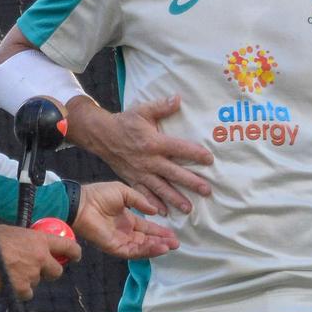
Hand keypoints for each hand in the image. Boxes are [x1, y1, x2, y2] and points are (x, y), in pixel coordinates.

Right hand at [0, 224, 80, 299]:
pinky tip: (9, 281)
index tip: (76, 257)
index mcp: (41, 240)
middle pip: (57, 272)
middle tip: (41, 271)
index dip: (75, 253)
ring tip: (12, 271)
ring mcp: (31, 274)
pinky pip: (26, 293)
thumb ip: (32, 241)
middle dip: (51, 272)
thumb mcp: (19, 232)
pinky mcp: (21, 288)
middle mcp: (40, 257)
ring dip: (29, 280)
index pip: (68, 247)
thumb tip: (36, 246)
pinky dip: (19, 291)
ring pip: (37, 283)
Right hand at [68, 95, 212, 214]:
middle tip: (207, 191)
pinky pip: (143, 194)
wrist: (101, 135)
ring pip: (161, 188)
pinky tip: (163, 213)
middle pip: (173, 173)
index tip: (210, 160)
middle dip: (191, 183)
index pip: (179, 149)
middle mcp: (149, 160)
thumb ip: (162, 106)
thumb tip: (179, 99)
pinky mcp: (132, 180)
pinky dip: (152, 204)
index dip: (195, 154)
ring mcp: (140, 172)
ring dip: (175, 199)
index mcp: (154, 142)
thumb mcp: (143, 111)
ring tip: (189, 209)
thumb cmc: (125, 122)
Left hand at [72, 181, 180, 258]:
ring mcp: (120, 240)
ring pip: (142, 248)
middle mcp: (125, 232)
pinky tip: (159, 247)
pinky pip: (133, 251)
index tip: (173, 233)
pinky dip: (147, 250)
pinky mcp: (114, 247)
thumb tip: (155, 210)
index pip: (147, 228)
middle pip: (147, 240)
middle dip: (162, 242)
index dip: (160, 231)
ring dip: (157, 247)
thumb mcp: (123, 192)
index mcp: (127, 220)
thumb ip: (140, 201)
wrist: (82, 203)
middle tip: (176, 243)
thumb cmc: (99, 195)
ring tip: (171, 246)